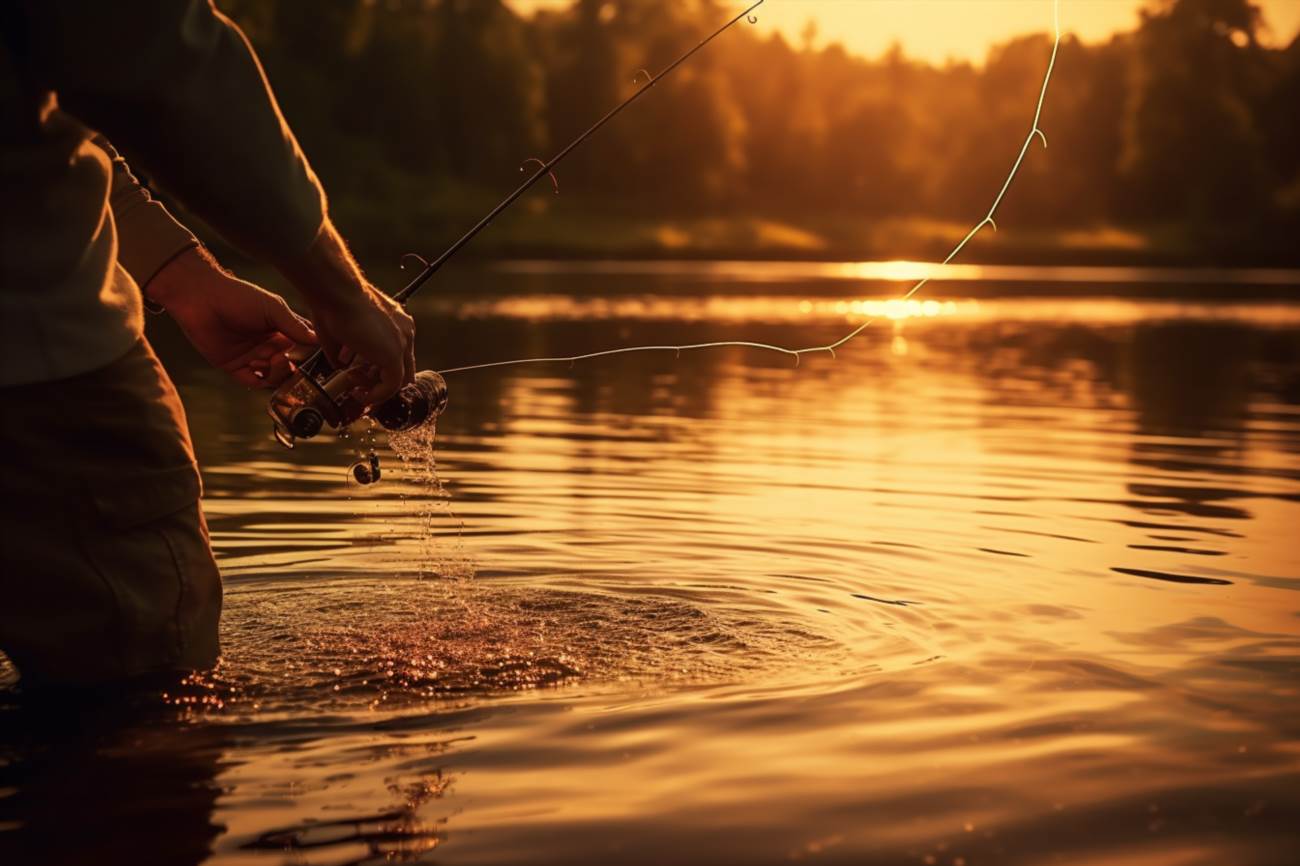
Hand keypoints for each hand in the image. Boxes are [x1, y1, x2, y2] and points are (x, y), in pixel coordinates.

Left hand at [147, 247, 317, 387]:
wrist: (202, 299)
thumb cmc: (238, 297)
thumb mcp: (273, 308)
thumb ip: (295, 326)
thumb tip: (318, 341)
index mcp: (282, 330)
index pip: (304, 347)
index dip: (310, 355)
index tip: (316, 360)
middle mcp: (270, 345)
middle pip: (291, 367)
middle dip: (290, 368)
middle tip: (281, 359)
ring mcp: (253, 357)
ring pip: (274, 378)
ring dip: (274, 373)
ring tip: (265, 359)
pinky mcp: (235, 366)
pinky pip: (252, 382)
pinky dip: (257, 379)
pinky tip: (253, 364)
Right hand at [277, 220, 415, 404]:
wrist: (335, 292)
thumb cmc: (332, 303)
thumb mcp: (341, 330)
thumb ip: (344, 351)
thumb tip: (339, 366)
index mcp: (395, 323)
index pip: (399, 355)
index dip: (380, 370)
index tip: (361, 377)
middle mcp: (404, 332)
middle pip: (403, 370)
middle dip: (381, 382)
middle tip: (360, 387)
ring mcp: (402, 343)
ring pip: (398, 379)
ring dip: (376, 389)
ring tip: (355, 388)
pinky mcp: (394, 355)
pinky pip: (392, 386)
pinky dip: (377, 395)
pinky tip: (360, 394)